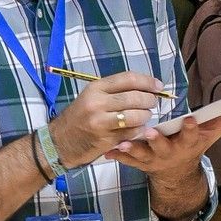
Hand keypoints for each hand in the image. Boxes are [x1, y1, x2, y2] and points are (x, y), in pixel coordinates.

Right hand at [51, 71, 171, 168]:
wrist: (61, 141)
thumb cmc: (80, 117)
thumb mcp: (91, 97)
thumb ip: (114, 91)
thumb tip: (145, 87)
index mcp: (95, 88)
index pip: (128, 79)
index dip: (148, 81)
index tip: (159, 86)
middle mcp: (98, 102)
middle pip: (135, 97)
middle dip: (150, 99)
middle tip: (152, 103)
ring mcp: (101, 122)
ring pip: (136, 115)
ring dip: (146, 116)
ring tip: (145, 116)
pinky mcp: (106, 139)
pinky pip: (132, 132)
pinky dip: (139, 130)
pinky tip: (138, 129)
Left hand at [104, 103, 220, 176]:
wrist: (177, 173)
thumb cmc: (195, 145)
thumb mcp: (213, 133)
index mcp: (189, 143)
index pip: (191, 135)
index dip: (190, 128)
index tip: (188, 119)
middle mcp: (171, 153)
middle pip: (164, 147)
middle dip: (157, 140)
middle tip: (150, 131)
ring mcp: (153, 159)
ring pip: (142, 155)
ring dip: (132, 149)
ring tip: (122, 142)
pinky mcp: (139, 162)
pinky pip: (126, 160)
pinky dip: (117, 155)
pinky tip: (107, 150)